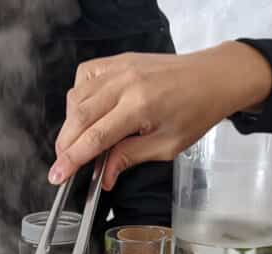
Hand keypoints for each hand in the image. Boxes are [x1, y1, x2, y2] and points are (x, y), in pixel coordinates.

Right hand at [49, 42, 271, 190]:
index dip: (72, 159)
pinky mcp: (119, 60)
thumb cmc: (197, 111)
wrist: (214, 77)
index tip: (58, 175)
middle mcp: (126, 83)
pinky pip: (85, 76)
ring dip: (70, 123)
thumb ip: (130, 157)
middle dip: (65, 145)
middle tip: (62, 165)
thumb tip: (104, 175)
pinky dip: (78, 96)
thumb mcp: (167, 146)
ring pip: (77, 96)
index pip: (95, 137)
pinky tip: (85, 112)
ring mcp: (120, 67)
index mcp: (140, 106)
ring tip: (76, 143)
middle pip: (79, 116)